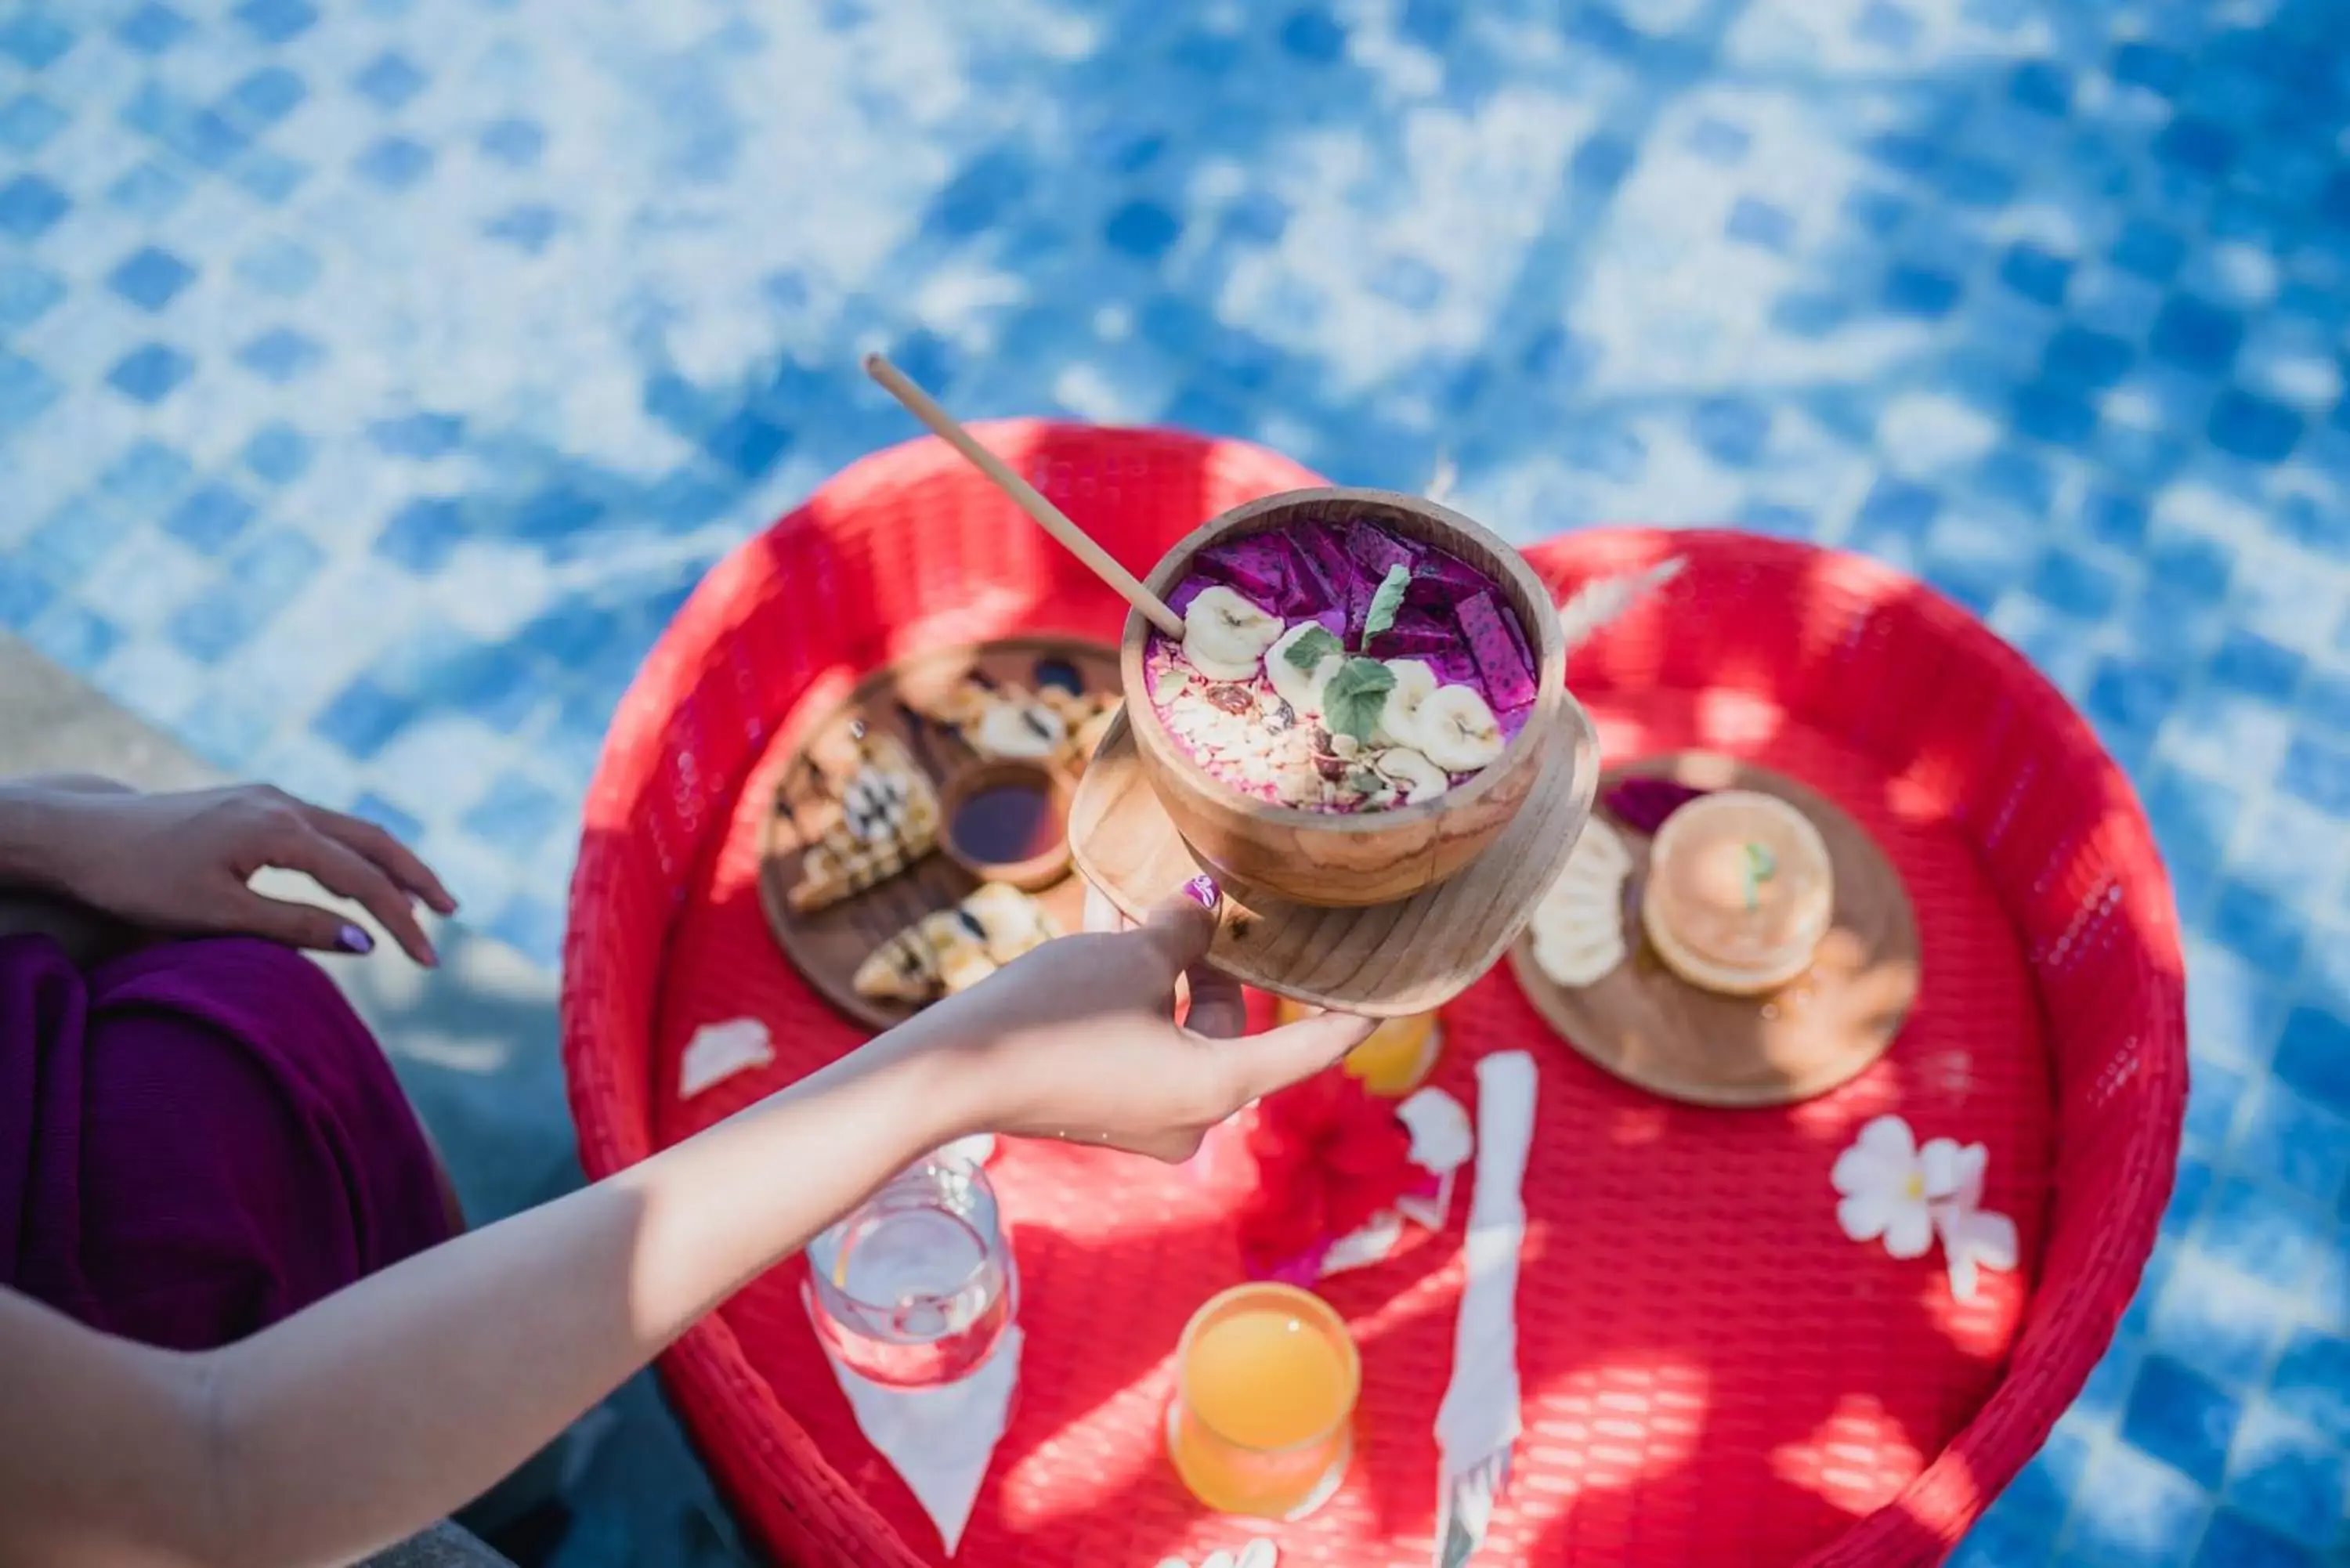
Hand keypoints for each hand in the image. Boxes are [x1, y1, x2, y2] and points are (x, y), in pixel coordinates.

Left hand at [22, 782, 456, 964]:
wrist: (79, 835)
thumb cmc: (139, 880)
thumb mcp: (216, 915)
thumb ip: (294, 927)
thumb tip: (365, 942)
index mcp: (279, 829)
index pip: (362, 880)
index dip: (401, 921)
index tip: (429, 961)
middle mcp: (283, 803)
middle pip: (374, 841)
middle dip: (418, 879)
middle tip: (453, 913)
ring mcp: (269, 798)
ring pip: (353, 830)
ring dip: (392, 864)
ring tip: (424, 898)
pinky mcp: (255, 803)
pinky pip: (325, 827)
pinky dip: (358, 854)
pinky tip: (364, 876)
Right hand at [918, 879, 1376, 1160]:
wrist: (952, 1073)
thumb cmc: (1055, 1015)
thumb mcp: (1130, 958)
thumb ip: (1181, 932)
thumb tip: (1198, 914)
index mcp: (1218, 1087)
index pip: (1310, 1050)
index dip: (1353, 1016)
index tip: (1393, 995)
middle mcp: (1189, 1116)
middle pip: (1232, 1029)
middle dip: (1216, 964)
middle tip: (1201, 906)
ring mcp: (1141, 1117)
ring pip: (1176, 1027)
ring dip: (1164, 967)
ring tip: (1144, 903)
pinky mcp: (1098, 1105)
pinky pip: (1133, 1038)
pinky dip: (1129, 993)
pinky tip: (1107, 925)